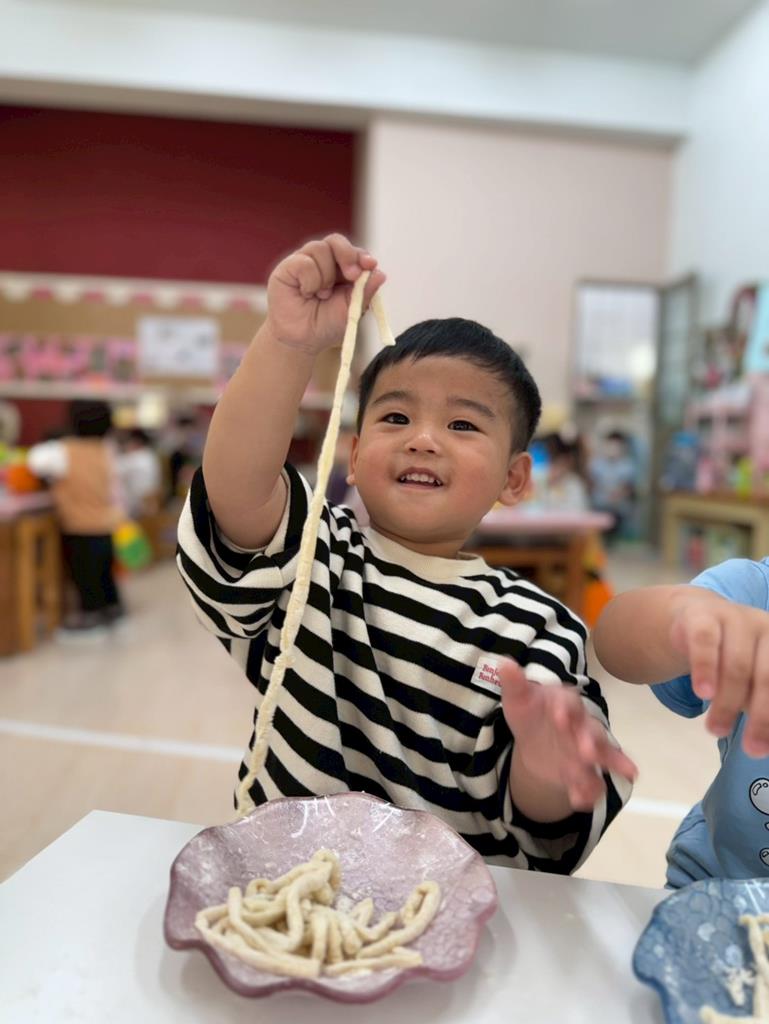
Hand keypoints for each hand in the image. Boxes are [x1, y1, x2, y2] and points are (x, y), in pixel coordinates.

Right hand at [265, 233, 385, 354]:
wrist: (301, 341)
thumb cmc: (325, 326)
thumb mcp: (350, 311)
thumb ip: (364, 293)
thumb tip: (380, 274)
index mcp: (341, 270)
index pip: (353, 252)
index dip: (362, 255)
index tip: (370, 265)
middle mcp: (323, 262)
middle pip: (336, 241)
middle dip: (347, 255)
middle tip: (352, 275)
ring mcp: (305, 262)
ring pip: (320, 249)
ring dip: (326, 276)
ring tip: (321, 295)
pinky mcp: (288, 267)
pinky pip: (304, 262)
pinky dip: (310, 280)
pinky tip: (306, 293)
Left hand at [499, 659, 636, 811]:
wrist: (537, 738)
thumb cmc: (530, 712)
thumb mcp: (518, 699)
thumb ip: (514, 683)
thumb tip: (504, 662)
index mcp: (565, 703)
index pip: (569, 702)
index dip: (565, 709)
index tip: (557, 717)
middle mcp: (582, 726)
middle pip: (592, 731)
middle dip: (590, 741)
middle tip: (587, 753)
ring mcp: (587, 750)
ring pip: (603, 756)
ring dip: (610, 765)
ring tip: (626, 775)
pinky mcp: (586, 772)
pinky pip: (594, 782)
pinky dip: (589, 792)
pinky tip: (580, 800)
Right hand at [670, 591, 768, 755]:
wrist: (695, 619)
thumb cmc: (732, 658)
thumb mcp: (754, 682)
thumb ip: (763, 706)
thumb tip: (768, 742)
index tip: (768, 748)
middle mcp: (765, 628)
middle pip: (767, 676)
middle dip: (761, 717)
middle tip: (752, 749)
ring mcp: (734, 618)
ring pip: (736, 664)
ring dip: (727, 702)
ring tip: (715, 730)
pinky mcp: (702, 616)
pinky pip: (705, 642)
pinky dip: (705, 669)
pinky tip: (702, 693)